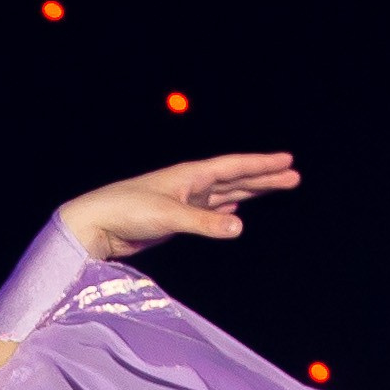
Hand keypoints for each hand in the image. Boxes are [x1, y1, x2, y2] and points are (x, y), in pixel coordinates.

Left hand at [57, 151, 298, 261]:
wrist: (96, 225)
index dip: (261, 166)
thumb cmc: (127, 212)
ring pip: (225, 194)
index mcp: (191, 175)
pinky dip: (224, 210)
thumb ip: (204, 223)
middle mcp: (190, 184)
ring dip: (249, 193)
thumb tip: (239, 227)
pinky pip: (208, 212)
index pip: (234, 167)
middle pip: (235, 178)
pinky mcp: (174, 219)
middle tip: (293, 177)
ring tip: (274, 188)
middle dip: (264, 178)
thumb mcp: (169, 217)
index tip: (287, 161)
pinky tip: (235, 210)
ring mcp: (183, 201)